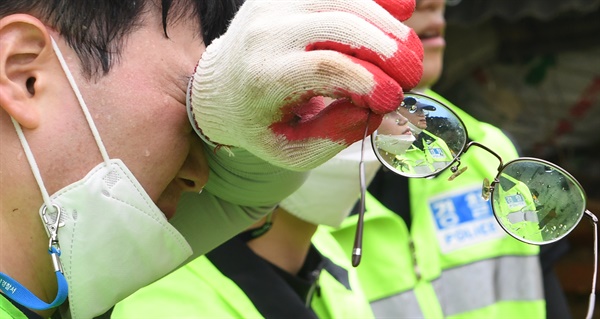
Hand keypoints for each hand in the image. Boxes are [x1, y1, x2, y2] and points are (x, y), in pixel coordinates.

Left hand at [188, 0, 422, 170]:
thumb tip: (374, 109)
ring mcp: (277, 4)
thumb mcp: (289, 150)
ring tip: (409, 53)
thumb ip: (332, 137)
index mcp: (264, 76)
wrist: (220, 86)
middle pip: (341, 24)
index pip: (325, 67)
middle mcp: (268, 31)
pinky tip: (401, 9)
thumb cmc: (259, 121)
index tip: (393, 100)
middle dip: (388, 50)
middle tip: (413, 75)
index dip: (370, 81)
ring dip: (387, 24)